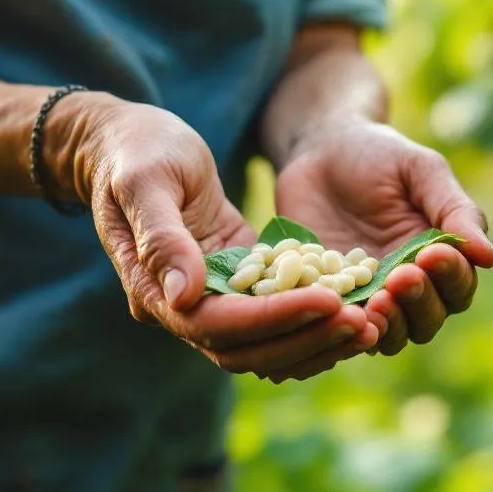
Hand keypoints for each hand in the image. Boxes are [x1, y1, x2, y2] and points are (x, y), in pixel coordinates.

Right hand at [46, 94, 373, 376]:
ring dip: (315, 339)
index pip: (221, 325)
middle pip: (249, 349)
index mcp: (153, 291)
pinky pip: (276, 312)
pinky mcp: (234, 279)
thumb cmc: (134, 152)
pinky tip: (355, 304)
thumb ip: (162, 239)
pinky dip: (312, 317)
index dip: (277, 319)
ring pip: (266, 342)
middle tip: (362, 321)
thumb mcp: (146, 182)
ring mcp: (209, 297)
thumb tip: (184, 297)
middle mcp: (182, 307)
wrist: (124, 142)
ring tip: (368, 323)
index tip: (330, 302)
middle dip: (307, 338)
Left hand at [274, 120, 492, 364]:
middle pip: (429, 318)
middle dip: (420, 301)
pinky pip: (344, 328)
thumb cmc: (377, 155)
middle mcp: (408, 285)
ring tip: (377, 301)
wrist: (317, 150)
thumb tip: (488, 257)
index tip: (434, 253)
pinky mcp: (331, 301)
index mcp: (438, 256)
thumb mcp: (420, 170)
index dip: (451, 275)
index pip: (458, 284)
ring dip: (389, 324)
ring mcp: (369, 296)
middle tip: (402, 276)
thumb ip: (454, 209)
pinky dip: (348, 328)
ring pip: (391, 334)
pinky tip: (341, 312)